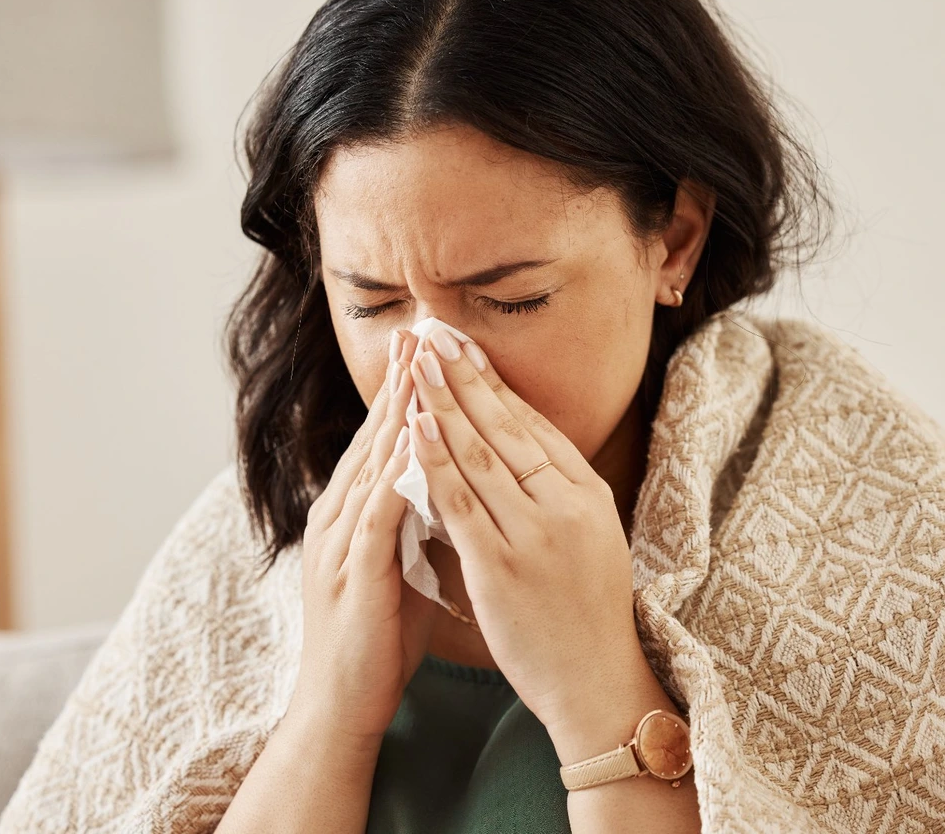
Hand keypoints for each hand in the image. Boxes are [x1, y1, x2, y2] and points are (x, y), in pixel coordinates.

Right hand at [288, 330, 437, 743]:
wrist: (342, 702)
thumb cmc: (378, 632)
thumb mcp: (398, 562)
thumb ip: (413, 518)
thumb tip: (443, 481)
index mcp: (354, 512)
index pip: (383, 439)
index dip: (405, 393)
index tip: (427, 349)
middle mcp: (341, 515)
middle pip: (375, 436)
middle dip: (401, 383)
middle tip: (420, 331)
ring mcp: (342, 540)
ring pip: (374, 462)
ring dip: (398, 412)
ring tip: (421, 365)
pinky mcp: (354, 570)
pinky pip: (378, 510)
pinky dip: (398, 470)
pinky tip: (417, 439)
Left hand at [404, 327, 641, 738]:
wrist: (596, 679)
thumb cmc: (586, 607)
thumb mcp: (588, 533)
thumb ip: (554, 488)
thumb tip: (513, 441)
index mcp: (585, 490)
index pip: (531, 422)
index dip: (493, 381)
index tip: (463, 345)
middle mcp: (564, 502)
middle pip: (505, 425)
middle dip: (464, 375)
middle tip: (435, 332)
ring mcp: (535, 532)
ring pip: (480, 453)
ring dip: (444, 403)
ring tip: (418, 362)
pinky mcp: (503, 565)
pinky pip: (461, 502)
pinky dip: (435, 461)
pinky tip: (415, 427)